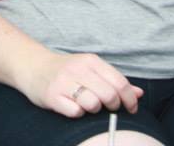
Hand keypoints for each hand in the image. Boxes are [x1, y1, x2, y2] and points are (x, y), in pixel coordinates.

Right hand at [20, 52, 142, 118]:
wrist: (33, 67)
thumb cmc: (67, 71)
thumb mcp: (91, 69)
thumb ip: (114, 80)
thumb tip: (139, 93)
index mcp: (91, 61)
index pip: (120, 82)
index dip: (130, 99)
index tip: (131, 108)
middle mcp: (78, 69)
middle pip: (109, 95)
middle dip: (113, 106)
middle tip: (108, 107)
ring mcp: (64, 82)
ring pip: (93, 104)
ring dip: (94, 109)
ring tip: (87, 104)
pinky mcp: (52, 96)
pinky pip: (75, 112)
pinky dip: (77, 113)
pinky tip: (72, 106)